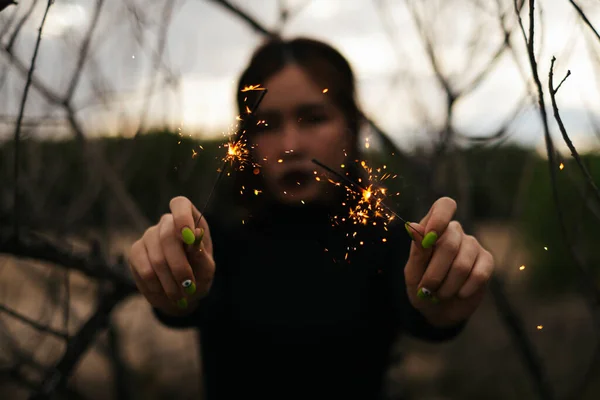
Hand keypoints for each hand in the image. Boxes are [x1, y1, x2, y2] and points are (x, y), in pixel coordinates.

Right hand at [128, 196, 214, 315]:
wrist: (181, 293)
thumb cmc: (199, 275)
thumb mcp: (206, 268)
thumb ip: (201, 253)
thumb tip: (196, 234)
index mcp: (189, 219)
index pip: (180, 204)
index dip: (182, 217)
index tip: (188, 236)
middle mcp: (166, 223)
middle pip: (167, 236)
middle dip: (180, 266)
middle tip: (189, 286)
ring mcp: (148, 236)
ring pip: (156, 257)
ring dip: (170, 282)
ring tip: (179, 296)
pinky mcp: (135, 252)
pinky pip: (144, 270)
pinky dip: (157, 286)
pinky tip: (164, 292)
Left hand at [404, 197, 494, 327]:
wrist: (438, 310)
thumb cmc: (421, 286)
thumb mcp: (413, 272)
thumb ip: (417, 251)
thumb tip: (413, 226)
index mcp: (433, 227)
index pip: (444, 206)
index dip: (440, 217)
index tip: (430, 237)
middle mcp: (455, 231)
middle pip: (450, 243)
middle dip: (435, 273)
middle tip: (427, 289)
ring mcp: (472, 245)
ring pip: (462, 263)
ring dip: (447, 286)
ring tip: (440, 294)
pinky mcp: (487, 262)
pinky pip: (479, 274)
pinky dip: (465, 289)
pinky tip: (458, 294)